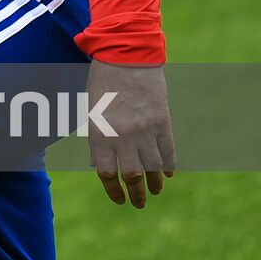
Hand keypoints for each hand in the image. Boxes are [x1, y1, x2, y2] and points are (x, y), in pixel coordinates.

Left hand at [86, 60, 176, 208]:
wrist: (125, 56)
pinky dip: (168, 166)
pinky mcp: (162, 122)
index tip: (119, 200)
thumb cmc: (102, 81)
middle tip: (138, 203)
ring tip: (154, 191)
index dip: (113, 191)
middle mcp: (122, 136)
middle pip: (131, 176)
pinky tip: (167, 174)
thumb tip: (100, 164)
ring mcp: (144, 130)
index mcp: (100, 133)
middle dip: (135, 194)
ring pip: (152, 168)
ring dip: (154, 183)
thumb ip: (98, 138)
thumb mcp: (91, 110)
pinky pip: (168, 151)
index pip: (106, 173)